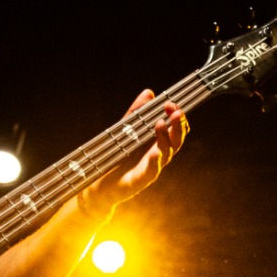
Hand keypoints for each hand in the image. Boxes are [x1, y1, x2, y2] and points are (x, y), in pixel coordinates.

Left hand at [80, 90, 187, 213]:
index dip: (176, 116)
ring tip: (160, 124)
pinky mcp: (139, 181)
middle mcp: (158, 155)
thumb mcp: (126, 130)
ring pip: (166, 154)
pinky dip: (154, 162)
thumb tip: (149, 92)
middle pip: (176, 140)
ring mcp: (150, 168)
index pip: (175, 129)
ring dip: (166, 139)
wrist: (99, 185)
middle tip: (176, 111)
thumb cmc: (116, 157)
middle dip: (178, 125)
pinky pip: (151, 172)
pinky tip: (155, 153)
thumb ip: (137, 112)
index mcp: (157, 143)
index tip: (170, 103)